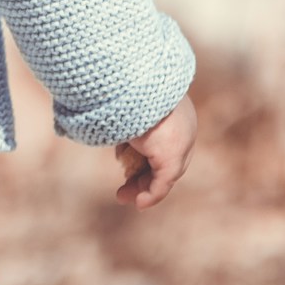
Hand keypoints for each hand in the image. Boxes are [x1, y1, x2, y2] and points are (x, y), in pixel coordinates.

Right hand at [113, 93, 196, 208]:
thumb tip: (100, 116)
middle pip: (164, 158)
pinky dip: (152, 194)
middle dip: (142, 175)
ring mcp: (181, 140)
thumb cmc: (122, 85)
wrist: (130, 82)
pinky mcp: (173, 156)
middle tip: (123, 187)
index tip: (124, 164)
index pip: (164, 138)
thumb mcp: (124, 99)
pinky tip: (139, 203)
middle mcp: (184, 124)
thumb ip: (123, 114)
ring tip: (123, 197)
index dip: (145, 154)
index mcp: (175, 106)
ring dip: (143, 187)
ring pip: (164, 171)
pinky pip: (164, 181)